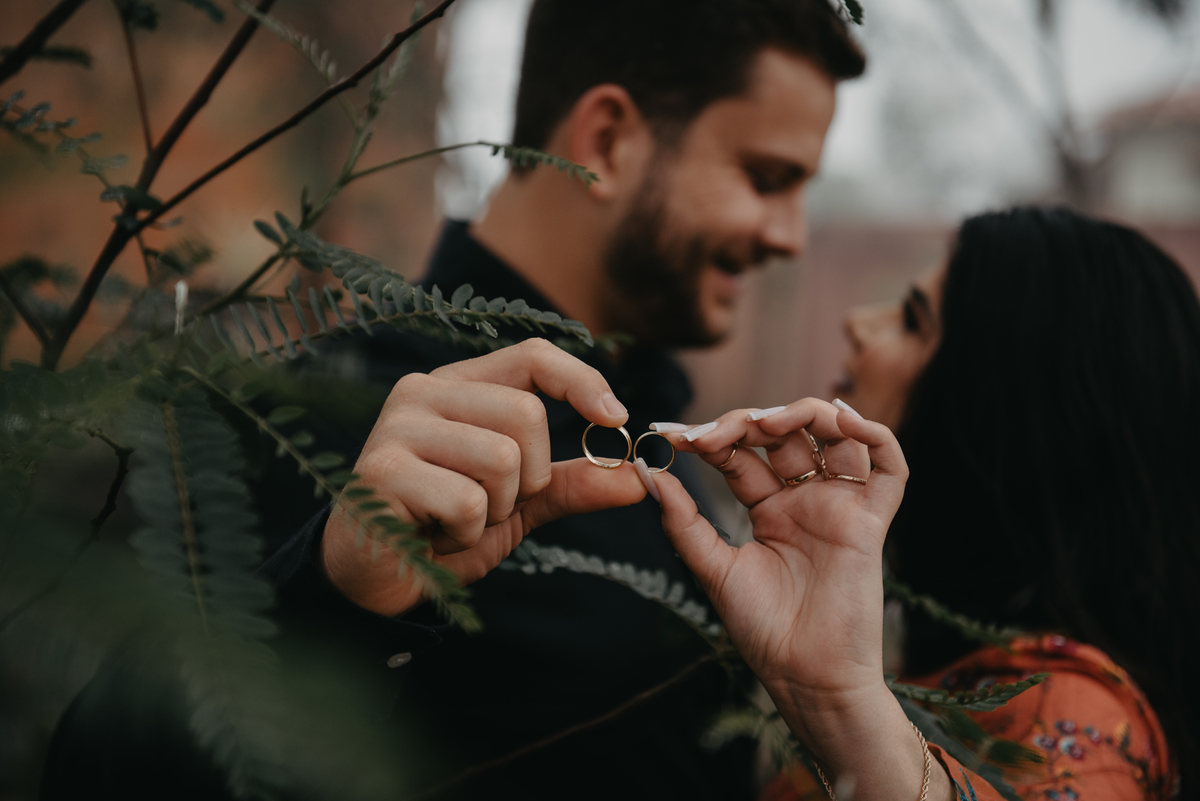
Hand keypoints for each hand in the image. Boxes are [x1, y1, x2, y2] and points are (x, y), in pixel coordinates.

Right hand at [321, 338, 646, 615]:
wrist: (373, 579)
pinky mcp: (380, 471)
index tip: (615, 418)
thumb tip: (638, 478)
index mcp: (458, 387)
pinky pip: (466, 501)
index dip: (580, 380)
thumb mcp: (518, 503)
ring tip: (457, 521)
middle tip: (493, 505)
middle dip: (530, 477)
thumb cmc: (442, 528)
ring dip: (495, 510)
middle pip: (526, 414)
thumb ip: (571, 484)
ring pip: (501, 459)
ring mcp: (397, 427)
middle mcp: (423, 393)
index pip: (531, 356)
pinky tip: (433, 536)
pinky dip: (464, 534)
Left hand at [656, 401, 950, 800]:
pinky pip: (889, 466)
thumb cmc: (763, 630)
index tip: (670, 435)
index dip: (710, 437)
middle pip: (784, 436)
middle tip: (711, 434)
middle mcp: (805, 500)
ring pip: (835, 436)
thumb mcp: (713, 568)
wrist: (805, 676)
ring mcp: (839, 506)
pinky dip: (873, 434)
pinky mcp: (872, 520)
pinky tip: (843, 420)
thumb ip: (684, 521)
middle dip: (747, 423)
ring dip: (805, 414)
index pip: (740, 455)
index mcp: (768, 509)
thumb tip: (648, 473)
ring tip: (766, 422)